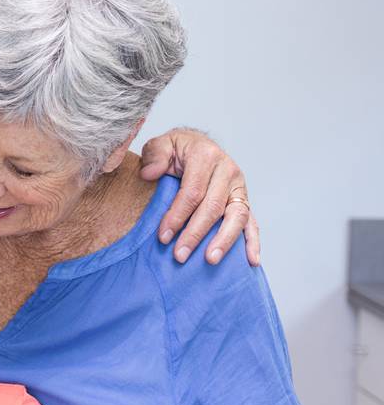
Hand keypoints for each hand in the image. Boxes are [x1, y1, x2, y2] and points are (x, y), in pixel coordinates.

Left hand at [139, 128, 258, 265]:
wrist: (199, 144)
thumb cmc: (178, 149)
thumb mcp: (162, 144)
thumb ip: (155, 155)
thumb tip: (150, 174)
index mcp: (206, 156)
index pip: (192, 191)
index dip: (177, 215)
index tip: (163, 237)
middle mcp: (228, 171)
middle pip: (213, 207)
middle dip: (195, 234)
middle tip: (180, 255)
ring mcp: (239, 187)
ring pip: (237, 216)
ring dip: (224, 240)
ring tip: (211, 260)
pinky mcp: (244, 200)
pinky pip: (252, 222)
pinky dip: (253, 241)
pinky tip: (251, 260)